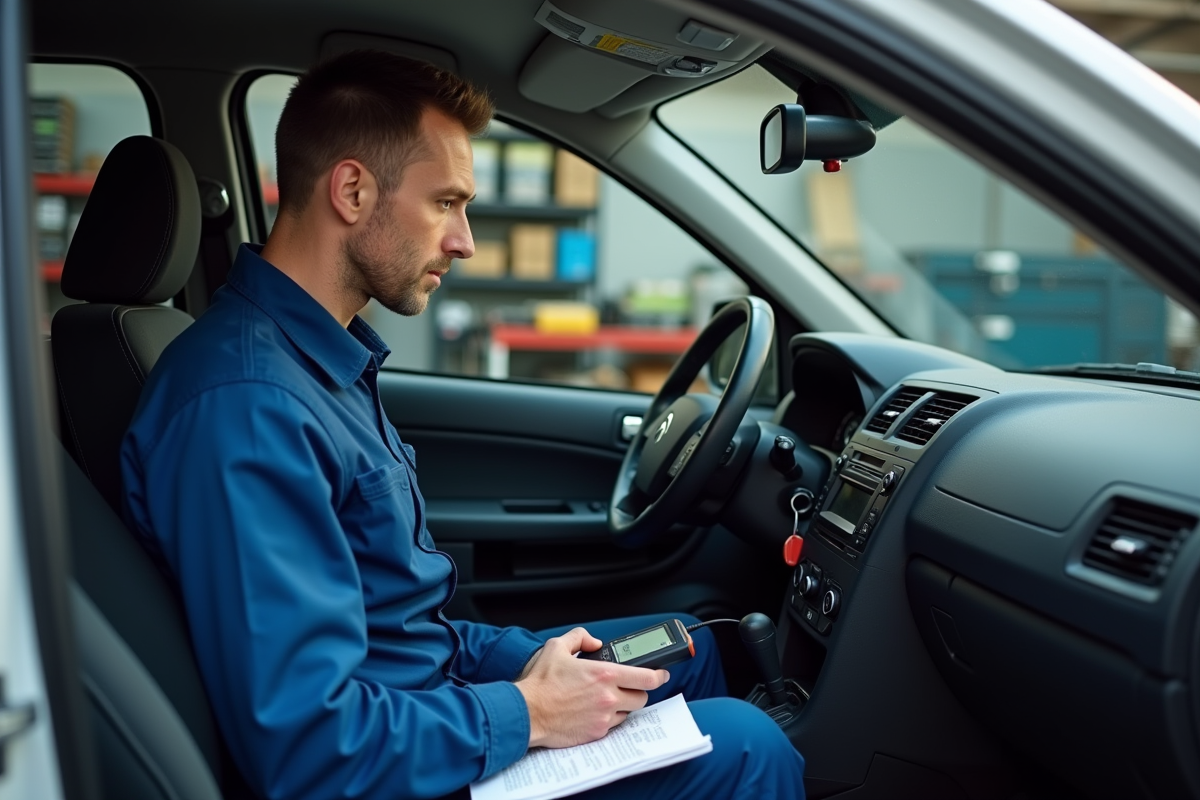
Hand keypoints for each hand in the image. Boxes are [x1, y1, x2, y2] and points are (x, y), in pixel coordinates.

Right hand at [515, 627, 669, 748]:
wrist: (527, 712)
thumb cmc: (540, 682)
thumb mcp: (557, 647)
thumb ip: (580, 637)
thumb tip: (594, 641)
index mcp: (604, 674)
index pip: (647, 677)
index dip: (659, 675)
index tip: (662, 674)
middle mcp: (609, 697)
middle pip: (641, 697)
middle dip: (636, 691)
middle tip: (625, 687)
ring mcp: (604, 717)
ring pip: (628, 713)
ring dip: (622, 706)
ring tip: (603, 700)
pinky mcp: (596, 733)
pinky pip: (612, 726)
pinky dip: (607, 719)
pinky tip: (592, 712)